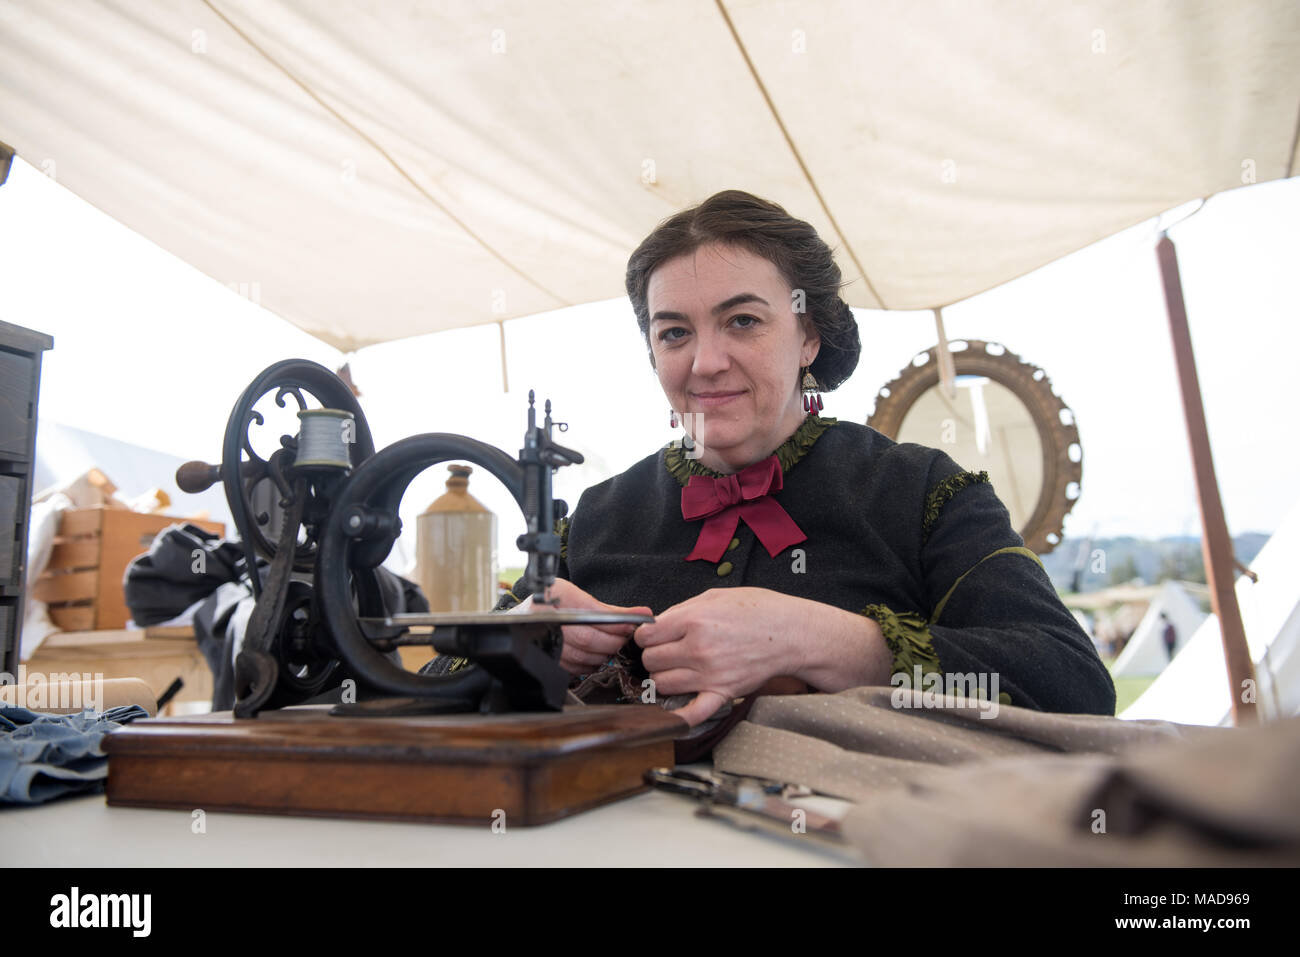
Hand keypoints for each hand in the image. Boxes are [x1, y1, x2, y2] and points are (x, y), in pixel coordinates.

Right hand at [533, 578, 651, 675]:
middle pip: (589, 639)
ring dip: (604, 654)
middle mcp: (546, 620)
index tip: (633, 624)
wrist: (520, 618)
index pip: (592, 615)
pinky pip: (575, 668)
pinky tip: (597, 656)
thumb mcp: (573, 594)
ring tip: (613, 646)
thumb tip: (643, 614)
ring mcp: (544, 642)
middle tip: (626, 638)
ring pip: (584, 657)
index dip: (616, 623)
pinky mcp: (547, 660)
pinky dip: (590, 664)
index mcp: (555, 598)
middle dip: (613, 641)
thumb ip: (606, 608)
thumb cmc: (549, 602)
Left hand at [634, 587, 809, 726]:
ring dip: (664, 678)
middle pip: (650, 661)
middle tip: (666, 651)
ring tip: (676, 670)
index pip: (645, 636)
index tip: (653, 636)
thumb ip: (682, 610)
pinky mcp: (723, 692)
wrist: (792, 633)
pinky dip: (679, 715)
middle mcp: (698, 649)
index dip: (645, 635)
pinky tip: (674, 709)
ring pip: (662, 685)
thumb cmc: (759, 610)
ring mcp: (709, 674)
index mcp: (694, 620)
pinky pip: (692, 713)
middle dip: (654, 655)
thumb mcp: (715, 597)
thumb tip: (657, 624)